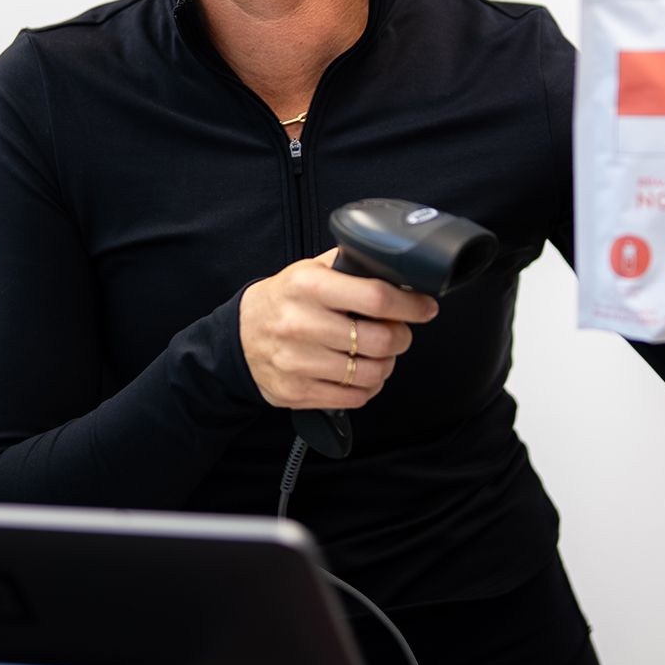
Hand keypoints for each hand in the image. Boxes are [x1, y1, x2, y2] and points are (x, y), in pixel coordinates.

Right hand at [238, 248, 438, 409]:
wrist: (239, 336)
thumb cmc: (285, 300)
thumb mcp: (310, 270)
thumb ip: (350, 267)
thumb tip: (399, 271)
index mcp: (308, 286)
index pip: (376, 298)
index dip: (410, 305)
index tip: (425, 308)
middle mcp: (301, 323)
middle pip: (379, 340)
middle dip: (401, 337)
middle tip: (398, 332)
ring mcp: (297, 361)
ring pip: (370, 373)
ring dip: (386, 364)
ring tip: (380, 354)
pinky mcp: (295, 391)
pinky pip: (352, 397)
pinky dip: (367, 387)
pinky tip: (361, 373)